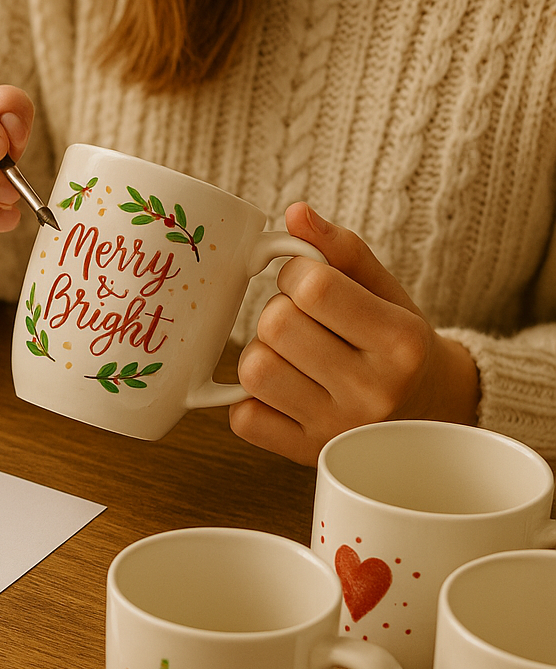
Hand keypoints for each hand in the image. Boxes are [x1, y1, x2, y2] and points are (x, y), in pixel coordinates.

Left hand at [229, 203, 480, 465]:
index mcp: (400, 342)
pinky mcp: (304, 454)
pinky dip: (250, 399)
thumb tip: (294, 214)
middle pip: (276, 326)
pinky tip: (282, 389)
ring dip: (261, 352)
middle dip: (279, 312)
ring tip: (290, 354)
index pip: (313, 287)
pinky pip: (243, 417)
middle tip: (302, 321)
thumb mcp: (385, 291)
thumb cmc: (396, 344)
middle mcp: (372, 392)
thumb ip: (342, 250)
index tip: (308, 282)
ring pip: (253, 370)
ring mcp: (336, 429)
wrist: (426, 413)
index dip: (295, 274)